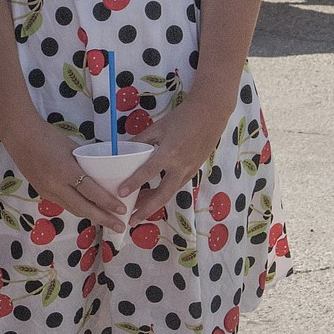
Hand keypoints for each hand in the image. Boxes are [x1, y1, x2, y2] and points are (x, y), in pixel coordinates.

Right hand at [8, 119, 128, 228]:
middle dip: (103, 218)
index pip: (91, 192)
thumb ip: (85, 163)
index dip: (108, 203)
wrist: (20, 137)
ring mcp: (47, 191)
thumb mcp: (72, 148)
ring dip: (91, 216)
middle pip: (83, 208)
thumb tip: (103, 175)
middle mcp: (56, 186)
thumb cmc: (48, 136)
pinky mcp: (42, 193)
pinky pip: (64, 204)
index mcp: (65, 171)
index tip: (122, 209)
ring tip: (108, 220)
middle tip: (120, 226)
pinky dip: (78, 208)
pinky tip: (89, 210)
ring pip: (73, 209)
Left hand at [121, 96, 229, 223]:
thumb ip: (140, 141)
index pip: (148, 172)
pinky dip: (164, 192)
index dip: (134, 183)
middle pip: (163, 194)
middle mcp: (181, 165)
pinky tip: (153, 195)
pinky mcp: (194, 170)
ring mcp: (190, 170)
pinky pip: (176, 185)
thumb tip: (122, 151)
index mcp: (170, 152)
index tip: (121, 194)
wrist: (211, 113)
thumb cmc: (182, 117)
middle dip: (146, 210)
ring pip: (170, 193)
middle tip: (131, 220)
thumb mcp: (158, 127)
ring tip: (138, 210)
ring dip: (154, 203)